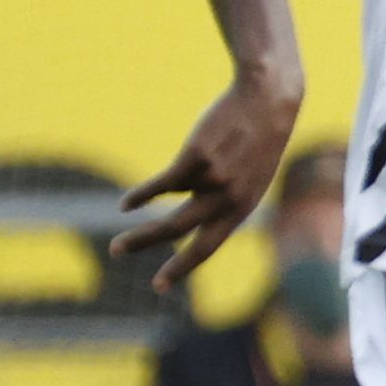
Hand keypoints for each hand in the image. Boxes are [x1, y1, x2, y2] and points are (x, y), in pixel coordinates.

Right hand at [111, 71, 301, 290]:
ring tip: (118, 245)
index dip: (181, 267)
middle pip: (181, 235)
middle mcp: (228, 199)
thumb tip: (192, 217)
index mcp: (243, 208)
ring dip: (139, 235)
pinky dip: (141, 196)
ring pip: (166, 213)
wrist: (268, 100)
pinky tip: (126, 205)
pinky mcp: (196, 157)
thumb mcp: (250, 175)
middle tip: (117, 255)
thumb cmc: (258, 137)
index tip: (158, 285)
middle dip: (149, 251)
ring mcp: (212, 179)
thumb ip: (226, 198)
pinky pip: (161, 185)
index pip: (209, 247)